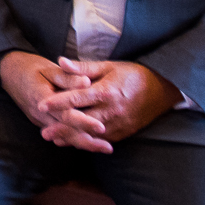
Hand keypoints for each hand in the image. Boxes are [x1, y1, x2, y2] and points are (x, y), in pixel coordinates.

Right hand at [0, 51, 97, 144]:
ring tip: (104, 148)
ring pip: (63, 136)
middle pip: (66, 132)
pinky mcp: (41, 121)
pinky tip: (89, 142)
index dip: (83, 122)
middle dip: (88, 141)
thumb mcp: (47, 67)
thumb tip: (88, 83)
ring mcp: (40, 119)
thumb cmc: (29, 67)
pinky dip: (74, 139)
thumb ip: (68, 76)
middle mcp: (40, 113)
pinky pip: (59, 133)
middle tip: (108, 148)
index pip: (65, 114)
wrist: (7, 72)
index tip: (101, 127)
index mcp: (42, 98)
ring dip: (83, 143)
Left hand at [35, 59, 183, 151]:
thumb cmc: (133, 74)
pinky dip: (89, 142)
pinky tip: (75, 143)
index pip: (78, 98)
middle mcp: (112, 110)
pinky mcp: (125, 132)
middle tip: (44, 133)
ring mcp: (119, 123)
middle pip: (83, 121)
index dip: (58, 103)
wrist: (163, 90)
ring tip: (55, 140)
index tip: (41, 106)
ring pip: (93, 134)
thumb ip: (83, 67)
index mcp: (106, 91)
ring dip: (74, 138)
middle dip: (63, 128)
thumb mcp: (108, 66)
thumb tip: (60, 61)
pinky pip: (104, 140)